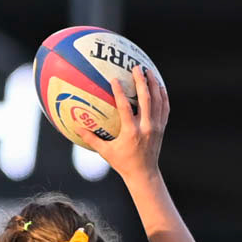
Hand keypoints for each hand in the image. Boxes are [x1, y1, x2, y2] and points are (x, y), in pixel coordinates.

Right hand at [89, 64, 168, 182]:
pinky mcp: (162, 127)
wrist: (144, 174)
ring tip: (149, 71)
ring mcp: (156, 127)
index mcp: (131, 133)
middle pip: (146, 99)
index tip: (115, 79)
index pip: (125, 108)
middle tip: (136, 67)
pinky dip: (163, 95)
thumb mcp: (106, 152)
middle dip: (142, 81)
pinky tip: (159, 86)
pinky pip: (165, 107)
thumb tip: (76, 127)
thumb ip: (91, 139)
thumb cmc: (123, 163)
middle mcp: (146, 127)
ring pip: (158, 100)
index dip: (120, 92)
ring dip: (154, 84)